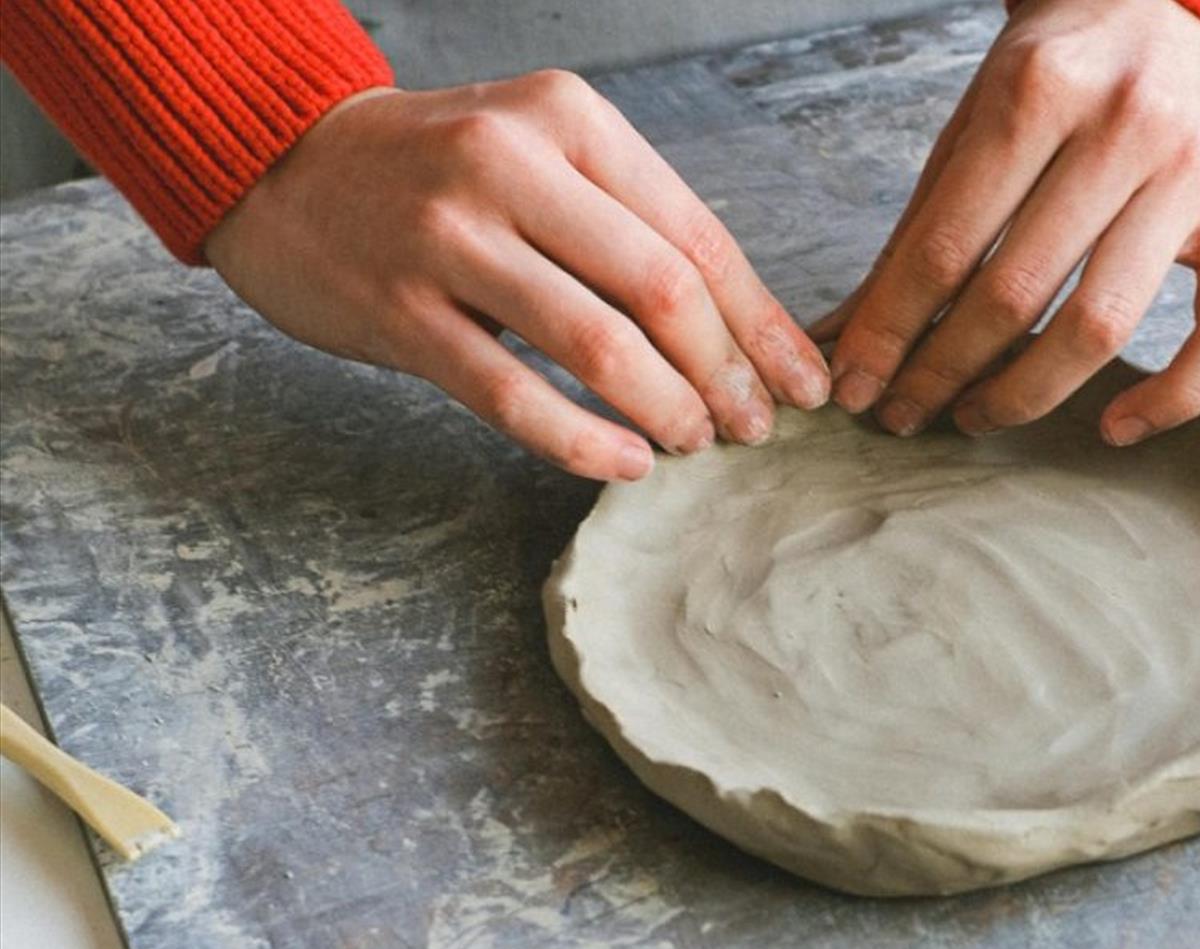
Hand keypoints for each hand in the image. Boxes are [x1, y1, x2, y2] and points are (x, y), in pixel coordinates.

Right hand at [206, 72, 828, 481]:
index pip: (696, 234)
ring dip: (664, 409)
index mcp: (567, 119)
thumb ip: (629, 218)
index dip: (760, 323)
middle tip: (754, 427)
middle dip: (725, 374)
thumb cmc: (438, 171)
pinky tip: (623, 463)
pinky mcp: (398, 310)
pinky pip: (512, 396)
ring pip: (595, 344)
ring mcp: (447, 238)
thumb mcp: (542, 152)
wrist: (282, 163)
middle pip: (661, 289)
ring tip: (694, 444)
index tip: (803, 382)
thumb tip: (743, 326)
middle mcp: (509, 164)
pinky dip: (582, 441)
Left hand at [815, 0, 1199, 445]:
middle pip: (1016, 292)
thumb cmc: (1069, 66)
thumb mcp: (979, 117)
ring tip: (980, 416)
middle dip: (944, 371)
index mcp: (1041, 89)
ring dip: (1029, 393)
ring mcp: (1194, 176)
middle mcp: (1125, 128)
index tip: (856, 387)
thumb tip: (843, 335)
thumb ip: (920, 227)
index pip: (946, 244)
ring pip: (1105, 325)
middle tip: (906, 412)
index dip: (891, 330)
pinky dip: (1170, 397)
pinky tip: (1114, 428)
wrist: (1190, 4)